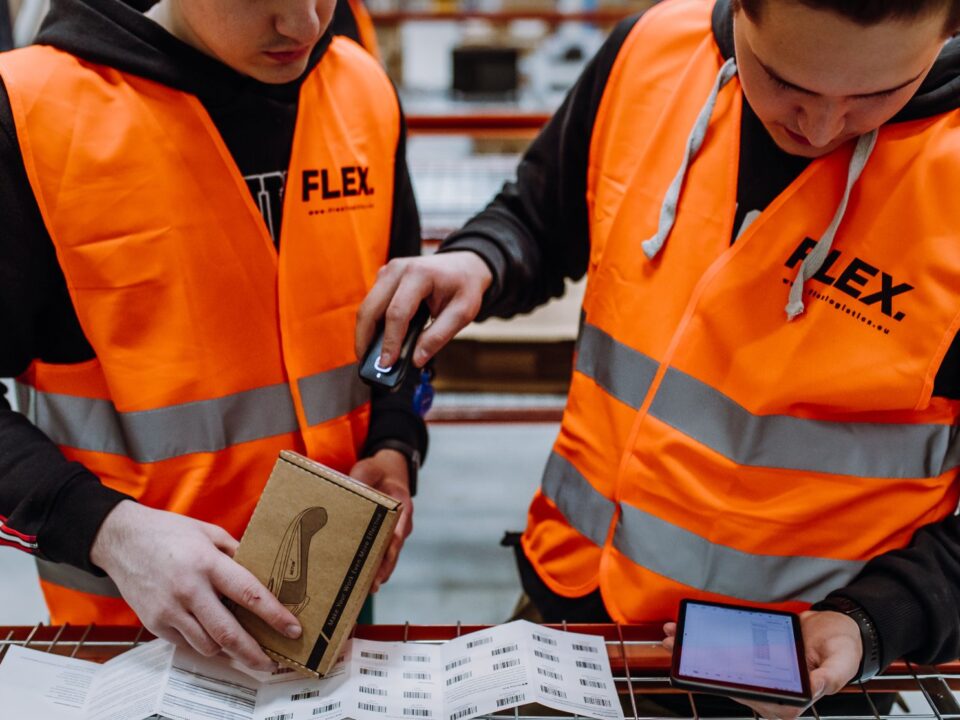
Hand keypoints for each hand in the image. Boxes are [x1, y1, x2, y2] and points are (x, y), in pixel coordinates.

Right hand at [90, 500, 301, 670]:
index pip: (249, 594)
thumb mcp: (209, 533)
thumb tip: (262, 572)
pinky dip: (204, 645)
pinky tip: (215, 640)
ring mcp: (169, 610)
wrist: (121, 539)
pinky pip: (186, 644)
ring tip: (245, 650)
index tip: (293, 629)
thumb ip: (236, 553)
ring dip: (230, 652)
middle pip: (228, 633)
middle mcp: (189, 590)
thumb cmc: (169, 533)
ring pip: (208, 645)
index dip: (274, 615)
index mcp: (208, 563)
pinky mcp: (154, 623)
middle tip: (273, 663)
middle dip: (255, 653)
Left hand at [349, 449, 412, 591]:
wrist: (388, 472)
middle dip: (385, 568)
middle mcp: (401, 525)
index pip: (400, 528)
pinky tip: (360, 582)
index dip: (393, 544)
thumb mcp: (370, 468)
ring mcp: (394, 534)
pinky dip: (373, 567)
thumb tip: (352, 487)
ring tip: (366, 591)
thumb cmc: (378, 471)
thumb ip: (363, 477)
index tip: (387, 556)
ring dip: (379, 573)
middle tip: (374, 585)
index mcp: (403, 507)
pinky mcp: (383, 538)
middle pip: (394, 550)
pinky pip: (380, 555)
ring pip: (388, 557)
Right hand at [355, 251, 492, 368]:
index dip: (390, 340)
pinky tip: (376, 342)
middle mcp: (398, 269)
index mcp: (419, 274)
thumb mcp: (463, 312)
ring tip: (368, 357)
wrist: (463, 265)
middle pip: (371, 308)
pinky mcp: (384, 279)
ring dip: (365, 333)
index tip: (387, 363)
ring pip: (367, 306)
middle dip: (365, 339)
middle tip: (366, 364)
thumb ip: (439, 336)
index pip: (397, 312)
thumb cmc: (464, 286)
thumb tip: (416, 359)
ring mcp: (388, 272)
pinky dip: (371, 324)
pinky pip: (372, 304)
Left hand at [662, 610, 861, 719]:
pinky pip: (728, 652)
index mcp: (791, 700)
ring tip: (672, 636)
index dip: (726, 686)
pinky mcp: (755, 659)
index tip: (704, 673)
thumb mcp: (842, 662)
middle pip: (730, 682)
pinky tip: (690, 629)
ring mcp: (761, 676)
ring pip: (723, 668)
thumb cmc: (843, 648)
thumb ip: (829, 677)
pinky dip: (708, 642)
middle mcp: (772, 692)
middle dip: (699, 666)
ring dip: (696, 653)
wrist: (839, 627)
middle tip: (674, 647)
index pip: (753, 698)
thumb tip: (812, 688)